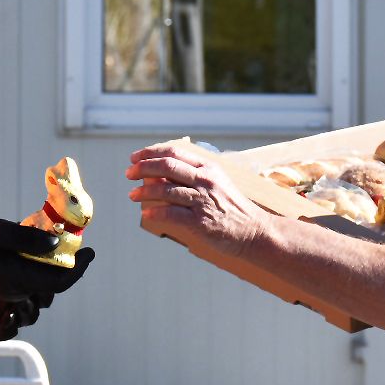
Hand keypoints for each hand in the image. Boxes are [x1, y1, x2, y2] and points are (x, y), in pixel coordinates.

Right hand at [0, 206, 93, 300]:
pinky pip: (32, 280)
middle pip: (54, 284)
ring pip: (44, 284)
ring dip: (56, 268)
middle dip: (69, 266)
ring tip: (62, 246)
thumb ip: (27, 238)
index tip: (91, 252)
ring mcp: (9, 291)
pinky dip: (42, 267)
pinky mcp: (4, 285)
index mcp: (17, 280)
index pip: (59, 283)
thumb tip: (57, 243)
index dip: (79, 269)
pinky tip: (40, 249)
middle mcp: (15, 291)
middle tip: (78, 244)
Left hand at [126, 143, 273, 256]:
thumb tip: (160, 174)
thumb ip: (193, 176)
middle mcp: (205, 180)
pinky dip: (155, 212)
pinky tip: (146, 213)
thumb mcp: (217, 183)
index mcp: (209, 168)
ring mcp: (203, 200)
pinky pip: (171, 213)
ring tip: (132, 195)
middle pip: (167, 166)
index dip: (151, 152)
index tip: (136, 157)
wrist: (254, 231)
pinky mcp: (200, 221)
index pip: (174, 152)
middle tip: (129, 173)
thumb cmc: (233, 208)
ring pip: (165, 189)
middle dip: (143, 167)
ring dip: (144, 191)